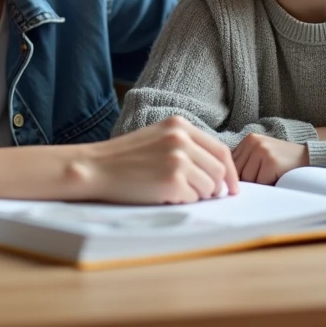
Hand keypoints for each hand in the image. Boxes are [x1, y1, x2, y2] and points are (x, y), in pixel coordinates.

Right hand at [75, 116, 238, 203]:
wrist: (95, 167)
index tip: (231, 187)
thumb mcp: (157, 137)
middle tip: (201, 195)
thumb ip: (185, 145)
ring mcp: (178, 159)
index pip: (220, 149)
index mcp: (179, 125)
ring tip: (172, 191)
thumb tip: (216, 170)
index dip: (230, 172)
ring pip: (209, 186)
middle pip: (219, 170)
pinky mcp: (173, 180)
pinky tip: (163, 194)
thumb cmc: (123, 158)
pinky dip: (183, 201)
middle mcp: (182, 139)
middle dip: (214, 187)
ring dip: (196, 195)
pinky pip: (193, 198)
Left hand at [232, 134, 307, 184]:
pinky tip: (278, 177)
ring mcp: (262, 150)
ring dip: (259, 183)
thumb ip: (244, 162)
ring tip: (272, 175)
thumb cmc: (282, 162)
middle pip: (238, 172)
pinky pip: (261, 182)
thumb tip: (226, 179)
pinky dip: (269, 185)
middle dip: (249, 180)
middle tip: (264, 177)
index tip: (252, 177)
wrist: (308, 158)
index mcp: (248, 139)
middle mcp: (253, 141)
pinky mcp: (271, 161)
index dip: (239, 175)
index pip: (231, 163)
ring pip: (248, 179)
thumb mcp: (261, 155)